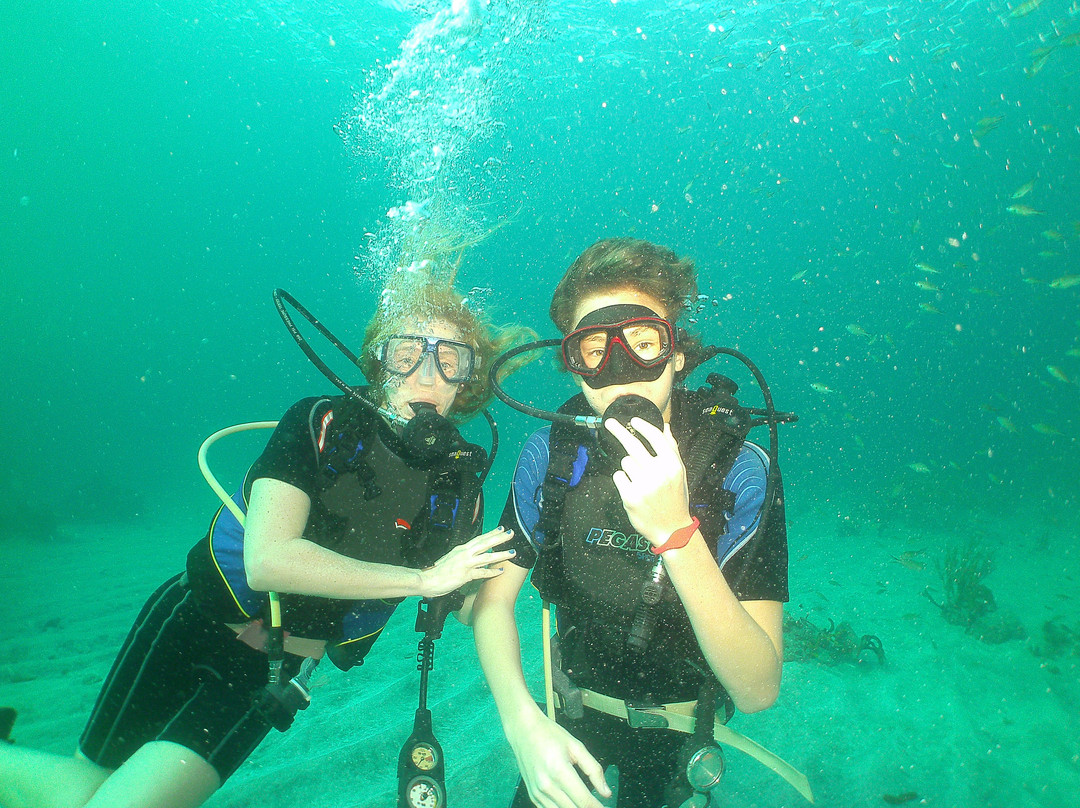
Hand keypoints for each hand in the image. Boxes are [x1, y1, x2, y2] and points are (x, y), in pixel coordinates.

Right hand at [417, 527, 515, 598]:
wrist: (426, 579)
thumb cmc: (436, 571)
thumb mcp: (450, 559)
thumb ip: (461, 558)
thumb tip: (469, 558)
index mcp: (460, 549)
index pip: (479, 539)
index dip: (491, 534)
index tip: (501, 529)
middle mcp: (464, 554)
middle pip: (485, 543)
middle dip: (499, 538)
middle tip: (511, 533)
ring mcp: (465, 564)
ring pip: (487, 557)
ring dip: (501, 554)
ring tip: (512, 553)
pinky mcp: (465, 575)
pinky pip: (482, 573)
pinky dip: (492, 572)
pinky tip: (501, 571)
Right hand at [507, 711, 610, 807]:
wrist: (523, 730)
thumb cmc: (549, 735)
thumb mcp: (577, 747)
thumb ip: (594, 771)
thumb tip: (606, 792)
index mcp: (560, 772)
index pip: (584, 801)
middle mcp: (547, 786)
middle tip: (598, 805)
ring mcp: (538, 793)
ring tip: (584, 803)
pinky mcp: (533, 795)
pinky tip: (570, 803)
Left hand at [605, 417, 692, 546]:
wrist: (671, 529)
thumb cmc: (676, 497)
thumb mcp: (679, 472)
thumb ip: (671, 448)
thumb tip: (665, 427)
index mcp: (673, 465)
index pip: (655, 438)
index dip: (642, 426)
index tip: (633, 421)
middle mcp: (659, 473)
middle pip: (633, 445)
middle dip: (619, 431)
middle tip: (609, 423)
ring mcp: (644, 485)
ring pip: (625, 462)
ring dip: (629, 467)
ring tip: (640, 480)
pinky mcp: (630, 497)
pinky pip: (618, 476)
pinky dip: (623, 480)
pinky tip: (634, 489)